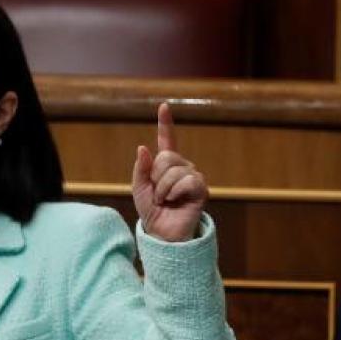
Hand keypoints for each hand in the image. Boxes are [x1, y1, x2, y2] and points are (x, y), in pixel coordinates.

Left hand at [131, 102, 207, 241]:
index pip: (167, 140)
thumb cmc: (151, 211)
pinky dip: (175, 192)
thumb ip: (140, 169)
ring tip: (165, 201)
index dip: (165, 124)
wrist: (161, 233)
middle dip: (155, 177)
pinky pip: (186, 180)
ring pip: (174, 169)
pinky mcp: (201, 189)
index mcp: (167, 165)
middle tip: (157, 194)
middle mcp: (183, 167)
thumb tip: (143, 147)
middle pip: (166, 156)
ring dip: (163, 189)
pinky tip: (176, 202)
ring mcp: (193, 177)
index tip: (163, 106)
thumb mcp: (139, 188)